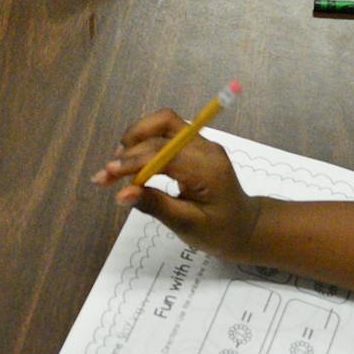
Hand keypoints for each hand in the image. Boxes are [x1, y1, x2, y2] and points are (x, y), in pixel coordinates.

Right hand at [93, 110, 262, 260]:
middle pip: (162, 126)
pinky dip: (145, 142)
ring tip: (118, 165)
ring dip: (136, 138)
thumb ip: (155, 206)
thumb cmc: (220, 232)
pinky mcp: (196, 146)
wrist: (246, 227)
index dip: (133, 162)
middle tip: (106, 174)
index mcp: (207, 168)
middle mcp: (206, 147)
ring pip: (163, 122)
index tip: (107, 176)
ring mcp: (202, 143)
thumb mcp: (187, 225)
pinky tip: (132, 162)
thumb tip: (121, 195)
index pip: (163, 153)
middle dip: (130, 149)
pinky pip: (167, 132)